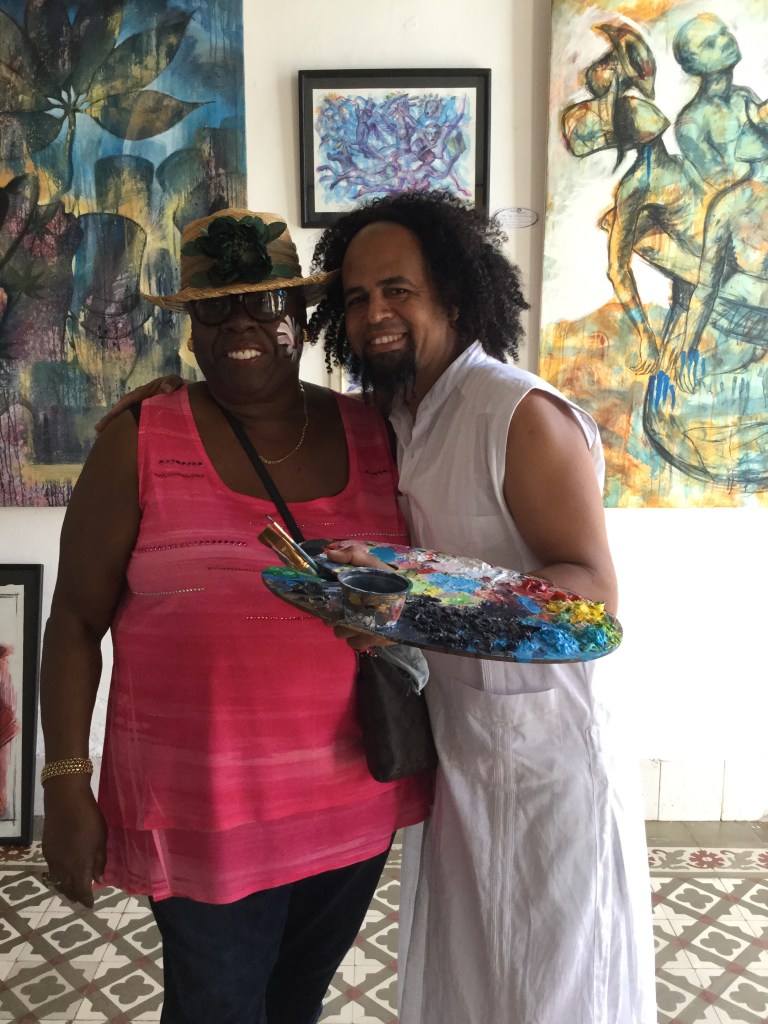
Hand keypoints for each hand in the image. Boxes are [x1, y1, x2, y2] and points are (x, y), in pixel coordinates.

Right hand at [42, 779, 107, 907]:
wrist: (66, 801)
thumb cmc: (89, 818)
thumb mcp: (101, 839)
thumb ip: (100, 861)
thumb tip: (98, 880)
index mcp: (80, 864)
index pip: (82, 890)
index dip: (86, 899)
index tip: (91, 905)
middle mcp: (64, 866)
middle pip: (68, 888)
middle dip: (76, 895)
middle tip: (81, 899)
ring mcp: (53, 858)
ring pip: (59, 880)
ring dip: (66, 887)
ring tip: (72, 890)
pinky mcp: (47, 850)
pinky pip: (52, 870)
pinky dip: (59, 876)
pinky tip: (63, 873)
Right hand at [94, 376, 184, 431]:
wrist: (189, 397)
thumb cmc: (180, 388)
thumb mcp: (176, 382)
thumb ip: (172, 382)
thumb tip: (165, 389)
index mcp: (144, 393)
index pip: (128, 400)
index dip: (119, 409)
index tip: (110, 417)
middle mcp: (140, 402)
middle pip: (123, 410)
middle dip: (111, 419)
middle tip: (98, 430)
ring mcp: (144, 412)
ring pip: (128, 420)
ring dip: (116, 427)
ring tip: (104, 438)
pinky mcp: (149, 421)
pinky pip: (137, 426)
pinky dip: (129, 432)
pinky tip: (123, 443)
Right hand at [324, 543, 396, 648]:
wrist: (412, 602)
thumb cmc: (389, 581)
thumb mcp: (372, 565)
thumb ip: (353, 556)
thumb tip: (329, 552)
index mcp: (342, 594)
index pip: (321, 600)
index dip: (321, 599)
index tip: (330, 595)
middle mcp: (344, 612)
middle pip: (328, 619)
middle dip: (335, 616)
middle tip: (348, 608)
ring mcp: (354, 627)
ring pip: (339, 632)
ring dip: (348, 627)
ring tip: (363, 618)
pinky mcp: (365, 640)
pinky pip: (354, 643)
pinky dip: (361, 638)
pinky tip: (372, 630)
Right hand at [629, 330, 660, 375]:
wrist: (648, 338)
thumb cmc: (650, 343)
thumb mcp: (652, 351)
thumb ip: (652, 356)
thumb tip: (648, 361)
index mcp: (657, 360)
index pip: (653, 370)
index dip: (647, 372)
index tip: (642, 372)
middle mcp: (654, 361)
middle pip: (648, 371)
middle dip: (641, 373)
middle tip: (636, 373)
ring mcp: (650, 361)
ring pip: (643, 370)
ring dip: (638, 372)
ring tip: (633, 372)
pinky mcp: (645, 359)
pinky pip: (639, 367)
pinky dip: (635, 368)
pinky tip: (632, 368)